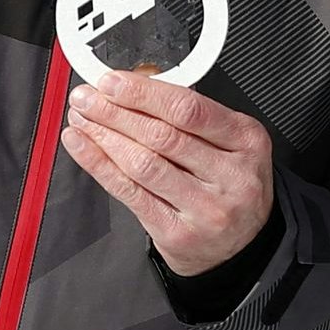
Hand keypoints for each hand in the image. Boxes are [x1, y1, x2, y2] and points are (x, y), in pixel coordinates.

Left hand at [66, 75, 275, 276]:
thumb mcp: (231, 144)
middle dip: (115, 112)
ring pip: (142, 163)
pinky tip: (83, 146)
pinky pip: (129, 192)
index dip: (144, 93)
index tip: (113, 82)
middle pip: (162, 135)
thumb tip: (134, 89)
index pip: (189, 109)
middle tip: (88, 98)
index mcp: (246, 142)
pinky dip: (99, 165)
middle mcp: (231, 176)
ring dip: (104, 136)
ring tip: (83, 119)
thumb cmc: (231, 188)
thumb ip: (189, 117)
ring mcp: (204, 208)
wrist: (242, 247)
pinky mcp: (177, 232)